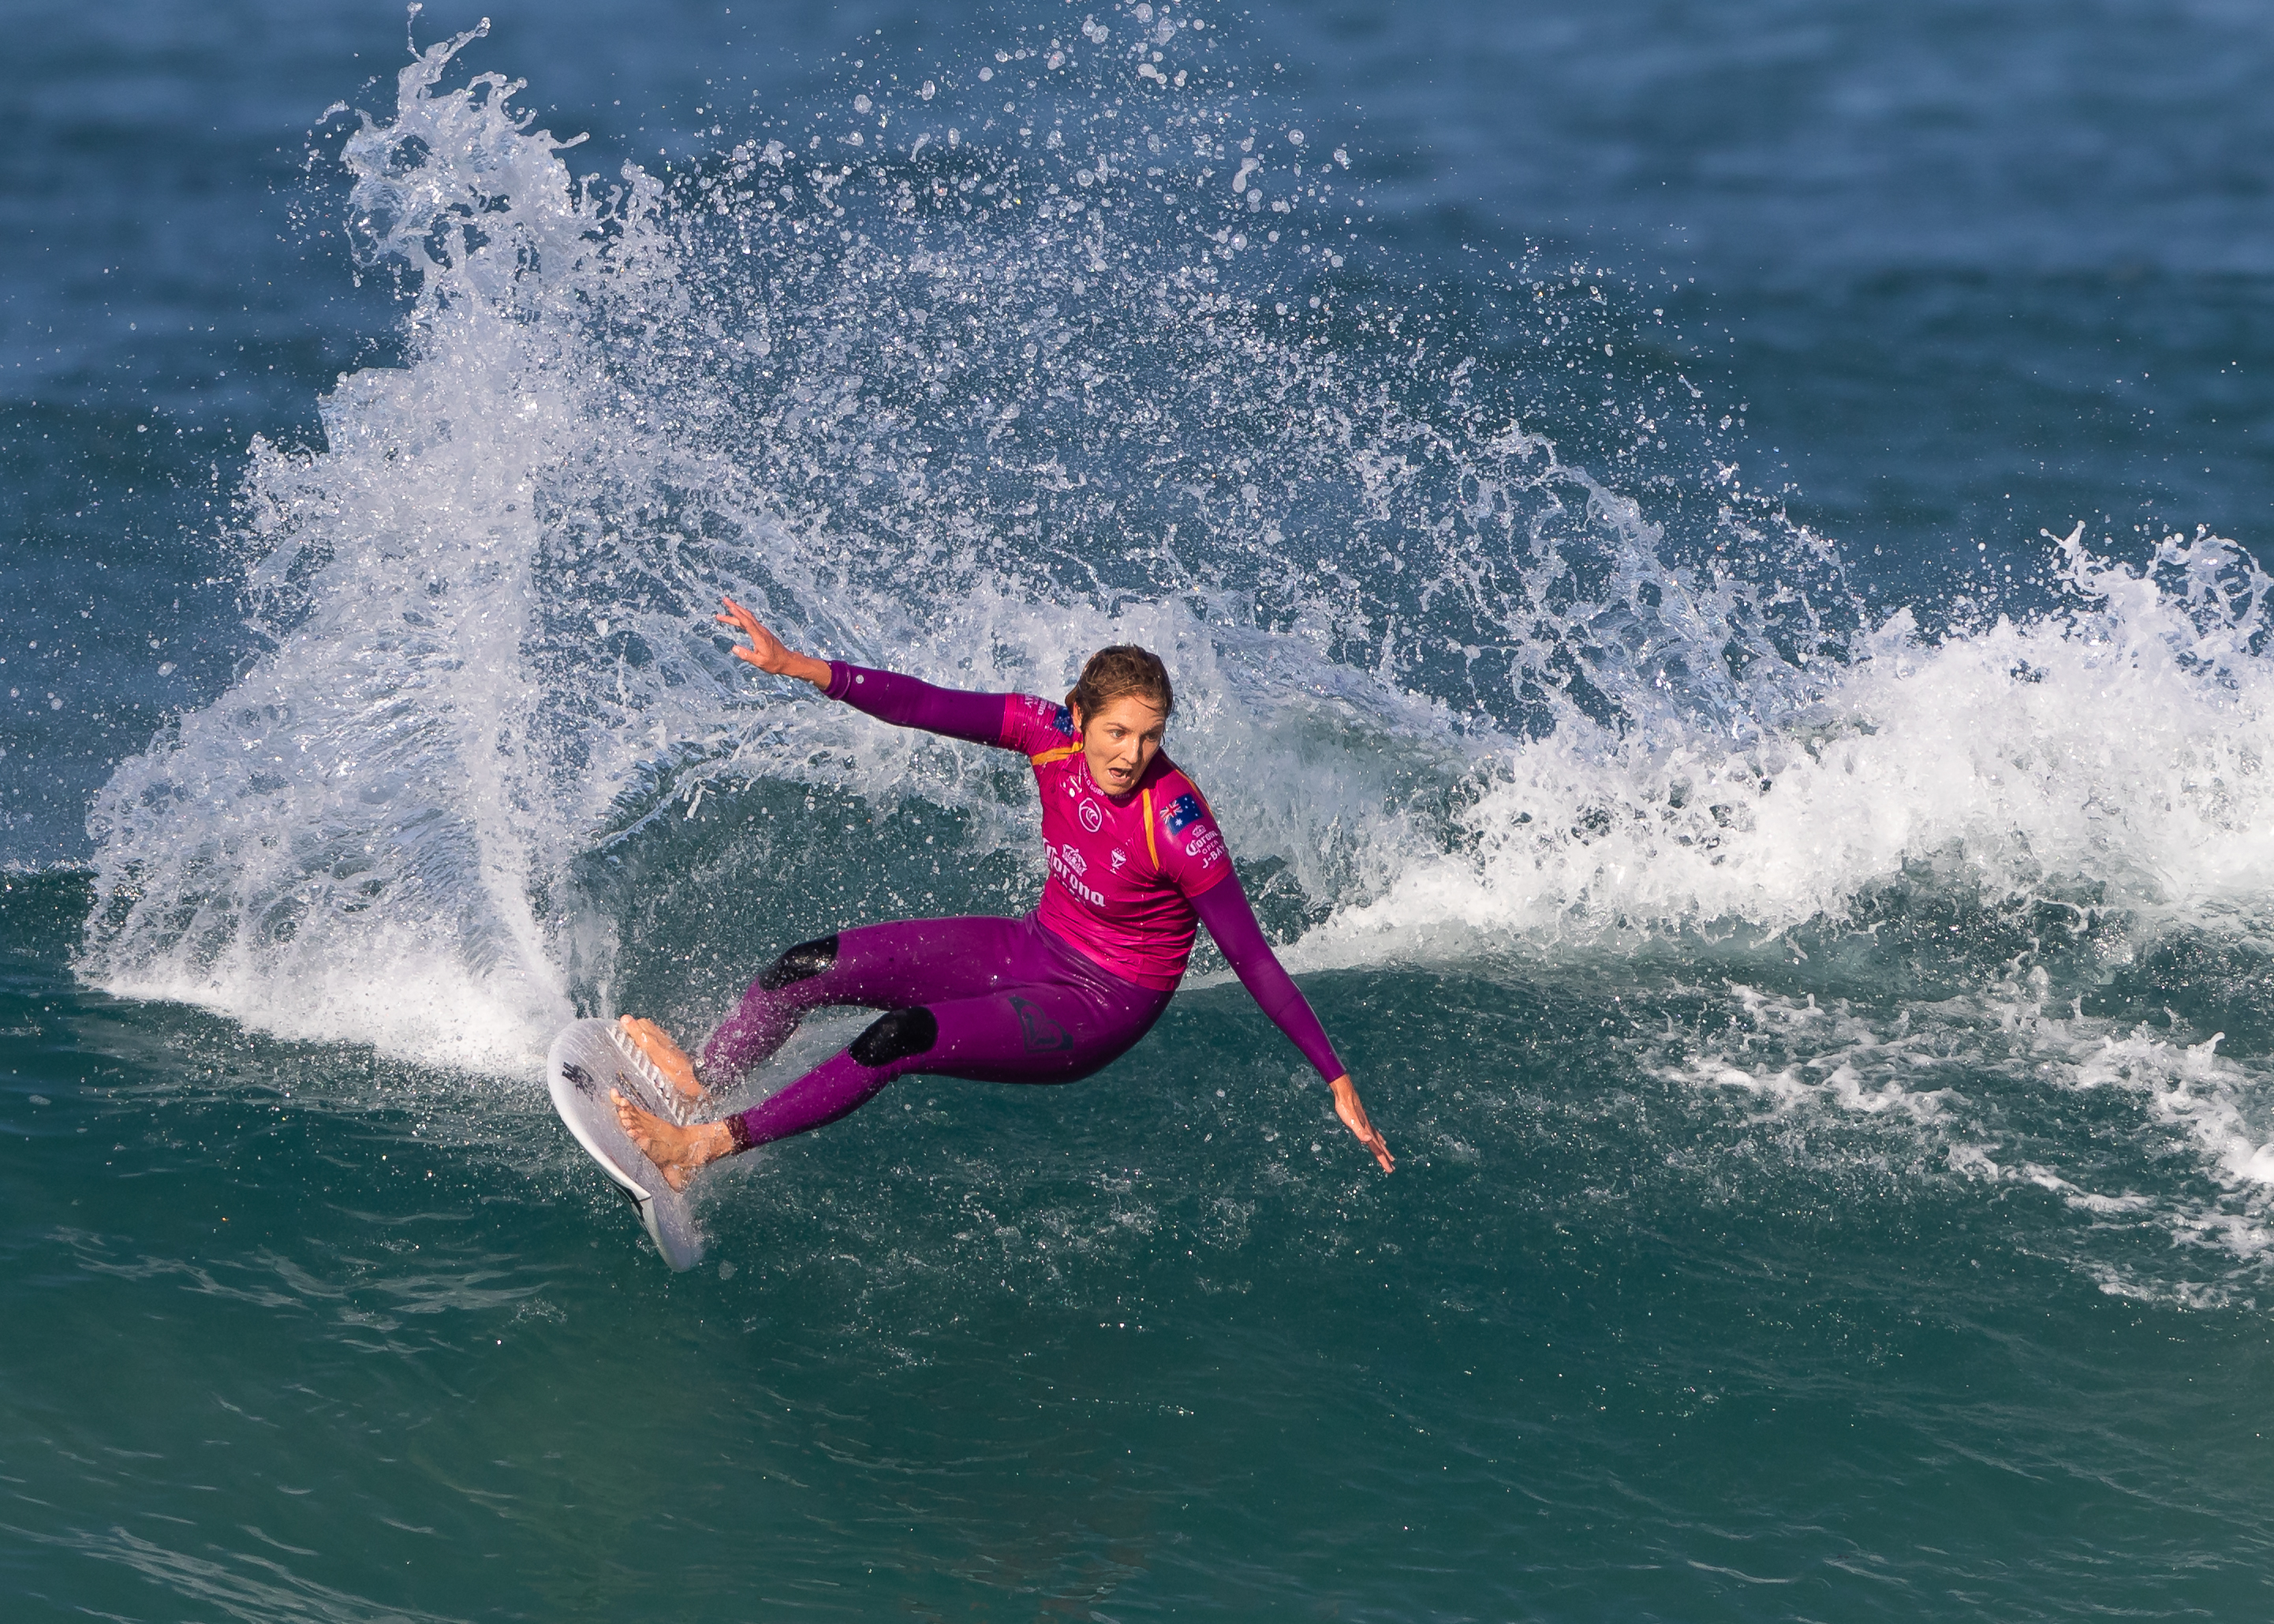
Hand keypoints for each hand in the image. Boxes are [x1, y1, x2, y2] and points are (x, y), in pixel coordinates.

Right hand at [715, 595, 830, 686]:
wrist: (787, 661)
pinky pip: (751, 621)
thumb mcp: (760, 663)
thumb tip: (734, 648)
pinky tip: (737, 616)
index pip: (748, 623)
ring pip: (748, 617)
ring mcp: (762, 630)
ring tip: (727, 606)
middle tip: (725, 599)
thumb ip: (747, 655)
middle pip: (747, 616)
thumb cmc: (774, 663)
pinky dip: (742, 616)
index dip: (738, 614)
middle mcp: (761, 631)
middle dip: (735, 607)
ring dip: (737, 611)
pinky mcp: (762, 632)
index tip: (730, 607)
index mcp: (760, 637)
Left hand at [1330, 1074, 1393, 1172]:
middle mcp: (1369, 1129)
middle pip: (1379, 1147)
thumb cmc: (1346, 1107)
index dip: (1383, 1160)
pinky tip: (1377, 1138)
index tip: (1390, 1170)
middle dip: (1385, 1158)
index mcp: (1367, 1132)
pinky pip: (1374, 1133)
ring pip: (1378, 1140)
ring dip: (1383, 1149)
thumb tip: (1368, 1141)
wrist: (1345, 1092)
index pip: (1377, 1150)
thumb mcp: (1351, 1121)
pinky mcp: (1363, 1120)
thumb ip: (1360, 1131)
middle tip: (1392, 1169)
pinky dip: (1378, 1138)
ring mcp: (1367, 1125)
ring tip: (1389, 1156)